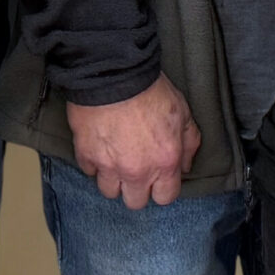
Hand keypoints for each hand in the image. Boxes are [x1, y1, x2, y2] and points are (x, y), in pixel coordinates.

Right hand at [66, 76, 200, 207]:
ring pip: (109, 192)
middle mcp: (137, 171)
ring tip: (116, 159)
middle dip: (137, 188)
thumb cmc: (151, 90)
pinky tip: (99, 146)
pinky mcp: (86, 154)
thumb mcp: (183, 113)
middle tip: (136, 169)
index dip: (163, 188)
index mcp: (165, 162)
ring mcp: (108, 165)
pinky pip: (88, 170)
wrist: (115, 72)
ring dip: (113, 179)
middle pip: (135, 202)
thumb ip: (189, 143)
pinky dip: (93, 162)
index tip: (158, 176)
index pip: (165, 198)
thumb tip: (186, 166)